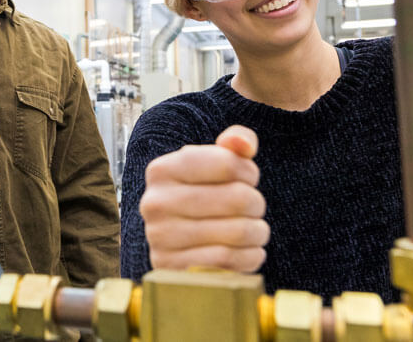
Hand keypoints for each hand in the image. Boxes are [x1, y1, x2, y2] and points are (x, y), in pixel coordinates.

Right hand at [139, 125, 268, 271]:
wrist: (184, 247)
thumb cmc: (206, 198)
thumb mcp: (217, 164)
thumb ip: (235, 142)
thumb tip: (242, 144)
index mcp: (161, 170)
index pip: (227, 162)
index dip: (248, 172)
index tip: (246, 179)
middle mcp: (154, 203)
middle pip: (237, 197)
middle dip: (256, 203)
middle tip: (251, 208)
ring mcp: (160, 239)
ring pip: (239, 231)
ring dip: (258, 231)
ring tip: (252, 230)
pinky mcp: (175, 270)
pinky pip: (231, 260)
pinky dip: (249, 256)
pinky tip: (245, 251)